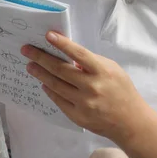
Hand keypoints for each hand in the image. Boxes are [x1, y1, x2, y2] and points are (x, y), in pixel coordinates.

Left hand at [21, 32, 150, 143]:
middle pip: (60, 70)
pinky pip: (58, 100)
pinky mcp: (77, 116)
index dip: (63, 44)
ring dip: (40, 74)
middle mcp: (91, 87)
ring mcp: (83, 103)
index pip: (79, 54)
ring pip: (55, 85)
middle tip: (26, 50)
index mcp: (102, 71)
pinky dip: (49, 90)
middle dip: (41, 58)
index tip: (48, 35)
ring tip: (30, 66)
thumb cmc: (121, 90)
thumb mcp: (112, 69)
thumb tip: (68, 55)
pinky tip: (44, 83)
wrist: (130, 121)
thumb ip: (91, 63)